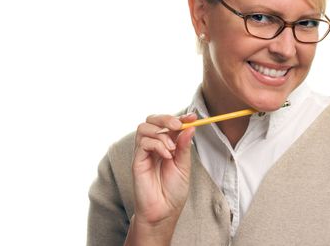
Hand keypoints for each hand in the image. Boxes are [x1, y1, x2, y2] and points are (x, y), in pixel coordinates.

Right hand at [131, 113, 196, 227]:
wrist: (164, 212)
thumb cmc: (173, 191)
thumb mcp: (184, 166)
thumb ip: (184, 146)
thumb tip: (190, 127)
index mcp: (166, 144)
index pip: (169, 124)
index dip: (180, 117)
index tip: (193, 117)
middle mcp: (153, 146)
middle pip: (152, 119)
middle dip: (166, 118)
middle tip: (178, 125)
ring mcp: (144, 152)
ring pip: (144, 127)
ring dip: (161, 133)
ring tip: (172, 149)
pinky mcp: (137, 161)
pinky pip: (143, 143)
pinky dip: (157, 145)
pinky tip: (166, 156)